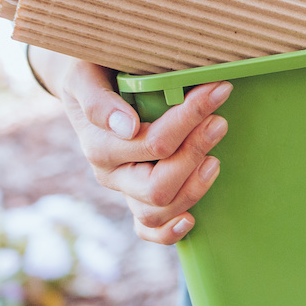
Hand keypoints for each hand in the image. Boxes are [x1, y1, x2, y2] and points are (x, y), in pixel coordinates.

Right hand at [35, 50, 230, 244]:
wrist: (88, 81)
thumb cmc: (93, 72)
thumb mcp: (85, 74)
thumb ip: (98, 99)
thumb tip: (126, 127)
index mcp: (99, 145)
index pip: (153, 143)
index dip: (190, 118)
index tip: (218, 91)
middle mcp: (111, 174)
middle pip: (158, 186)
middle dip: (195, 153)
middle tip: (219, 122)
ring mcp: (125, 191)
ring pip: (158, 211)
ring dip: (194, 188)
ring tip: (215, 159)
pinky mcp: (138, 199)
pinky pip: (148, 230)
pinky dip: (168, 232)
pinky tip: (191, 221)